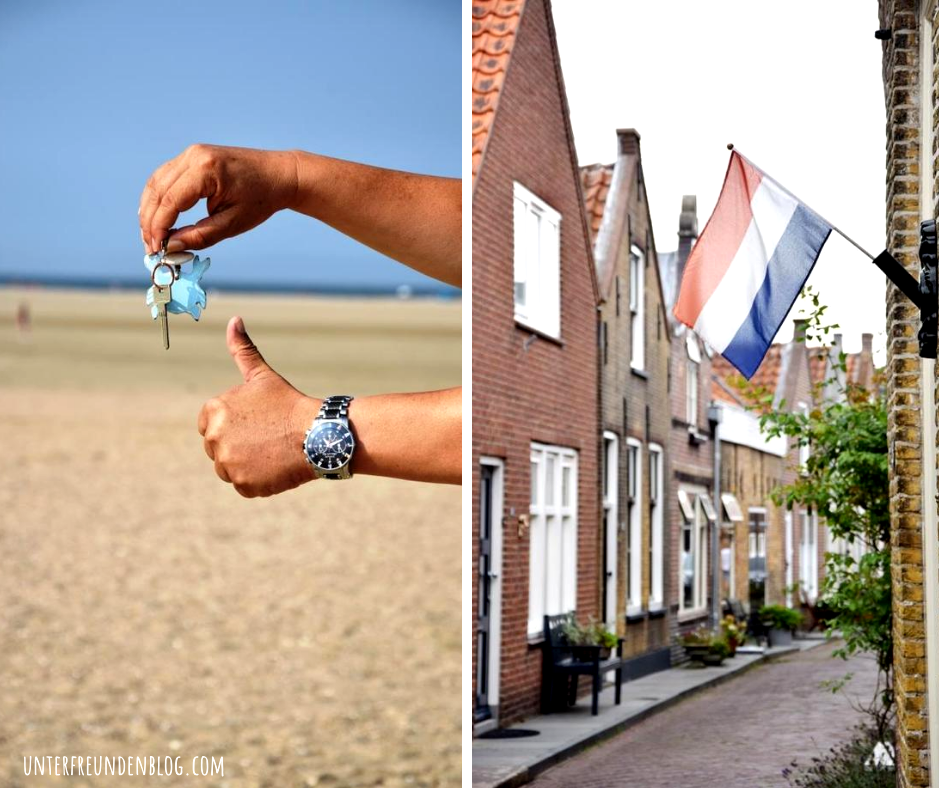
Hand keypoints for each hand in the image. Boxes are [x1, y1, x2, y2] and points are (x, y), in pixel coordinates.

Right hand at [139, 144, 297, 254]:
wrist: (278, 174)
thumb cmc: (261, 199)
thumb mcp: (233, 223)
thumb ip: (201, 236)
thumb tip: (171, 247)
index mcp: (206, 170)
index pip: (171, 201)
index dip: (159, 227)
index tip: (156, 249)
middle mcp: (194, 156)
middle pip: (158, 191)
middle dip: (150, 221)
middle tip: (150, 247)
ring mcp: (191, 153)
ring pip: (156, 183)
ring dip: (149, 210)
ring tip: (151, 236)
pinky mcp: (191, 156)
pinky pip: (165, 177)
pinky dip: (158, 198)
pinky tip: (157, 217)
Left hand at [198, 317, 318, 497]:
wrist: (318, 433)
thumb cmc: (290, 403)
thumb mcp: (262, 375)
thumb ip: (242, 350)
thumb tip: (234, 319)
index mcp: (213, 411)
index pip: (210, 426)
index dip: (235, 426)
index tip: (256, 424)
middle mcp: (214, 438)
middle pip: (219, 449)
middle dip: (240, 446)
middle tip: (267, 438)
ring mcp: (228, 464)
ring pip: (231, 468)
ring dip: (249, 464)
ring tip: (273, 452)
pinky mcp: (243, 484)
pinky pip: (246, 485)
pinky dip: (260, 480)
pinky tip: (277, 466)